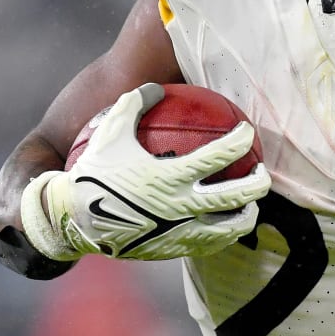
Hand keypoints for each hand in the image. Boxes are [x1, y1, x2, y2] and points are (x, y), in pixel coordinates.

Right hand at [20, 84, 269, 260]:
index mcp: (169, 176)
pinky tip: (223, 225)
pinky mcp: (175, 249)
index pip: (218, 157)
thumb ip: (133, 104)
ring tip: (250, 205)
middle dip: (258, 182)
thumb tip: (154, 86)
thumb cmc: (91, 173)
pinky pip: (210, 244)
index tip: (247, 131)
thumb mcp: (109, 133)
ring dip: (247, 214)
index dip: (239, 141)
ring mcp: (180, 232)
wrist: (73, 222)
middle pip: (237, 196)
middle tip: (261, 170)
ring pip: (230, 227)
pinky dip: (223, 233)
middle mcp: (180, 207)